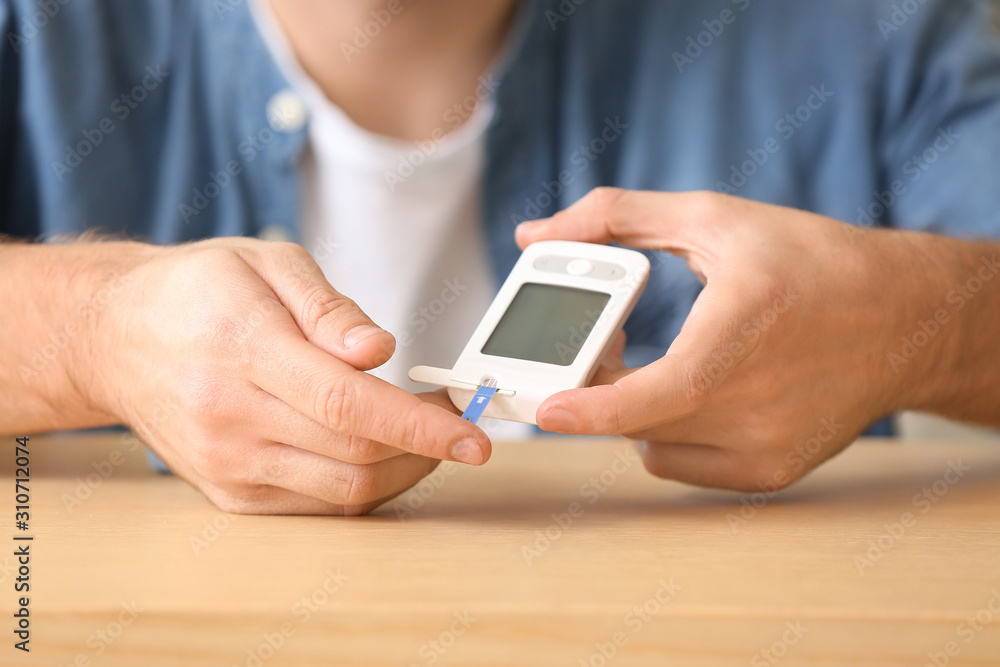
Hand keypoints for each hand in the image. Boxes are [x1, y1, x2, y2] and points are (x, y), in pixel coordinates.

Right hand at [92, 238, 490, 513]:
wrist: (116, 339)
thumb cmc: (198, 292)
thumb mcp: (267, 264)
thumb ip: (329, 308)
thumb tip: (379, 352)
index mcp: (243, 347)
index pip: (349, 403)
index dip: (421, 426)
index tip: (474, 436)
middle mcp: (228, 415)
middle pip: (355, 452)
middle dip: (425, 445)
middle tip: (454, 417)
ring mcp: (225, 463)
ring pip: (343, 489)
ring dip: (402, 469)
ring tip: (418, 431)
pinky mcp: (227, 493)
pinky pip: (317, 504)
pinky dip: (362, 483)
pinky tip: (376, 451)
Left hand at [516, 188, 925, 491]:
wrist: (903, 319)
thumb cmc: (807, 262)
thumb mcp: (713, 219)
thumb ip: (616, 217)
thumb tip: (533, 235)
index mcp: (747, 326)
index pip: (664, 389)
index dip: (598, 408)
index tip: (547, 410)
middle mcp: (763, 398)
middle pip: (640, 417)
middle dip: (597, 385)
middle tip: (605, 343)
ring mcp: (770, 444)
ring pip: (652, 443)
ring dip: (634, 410)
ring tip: (661, 363)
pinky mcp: (772, 472)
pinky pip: (682, 463)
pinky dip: (667, 431)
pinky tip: (694, 394)